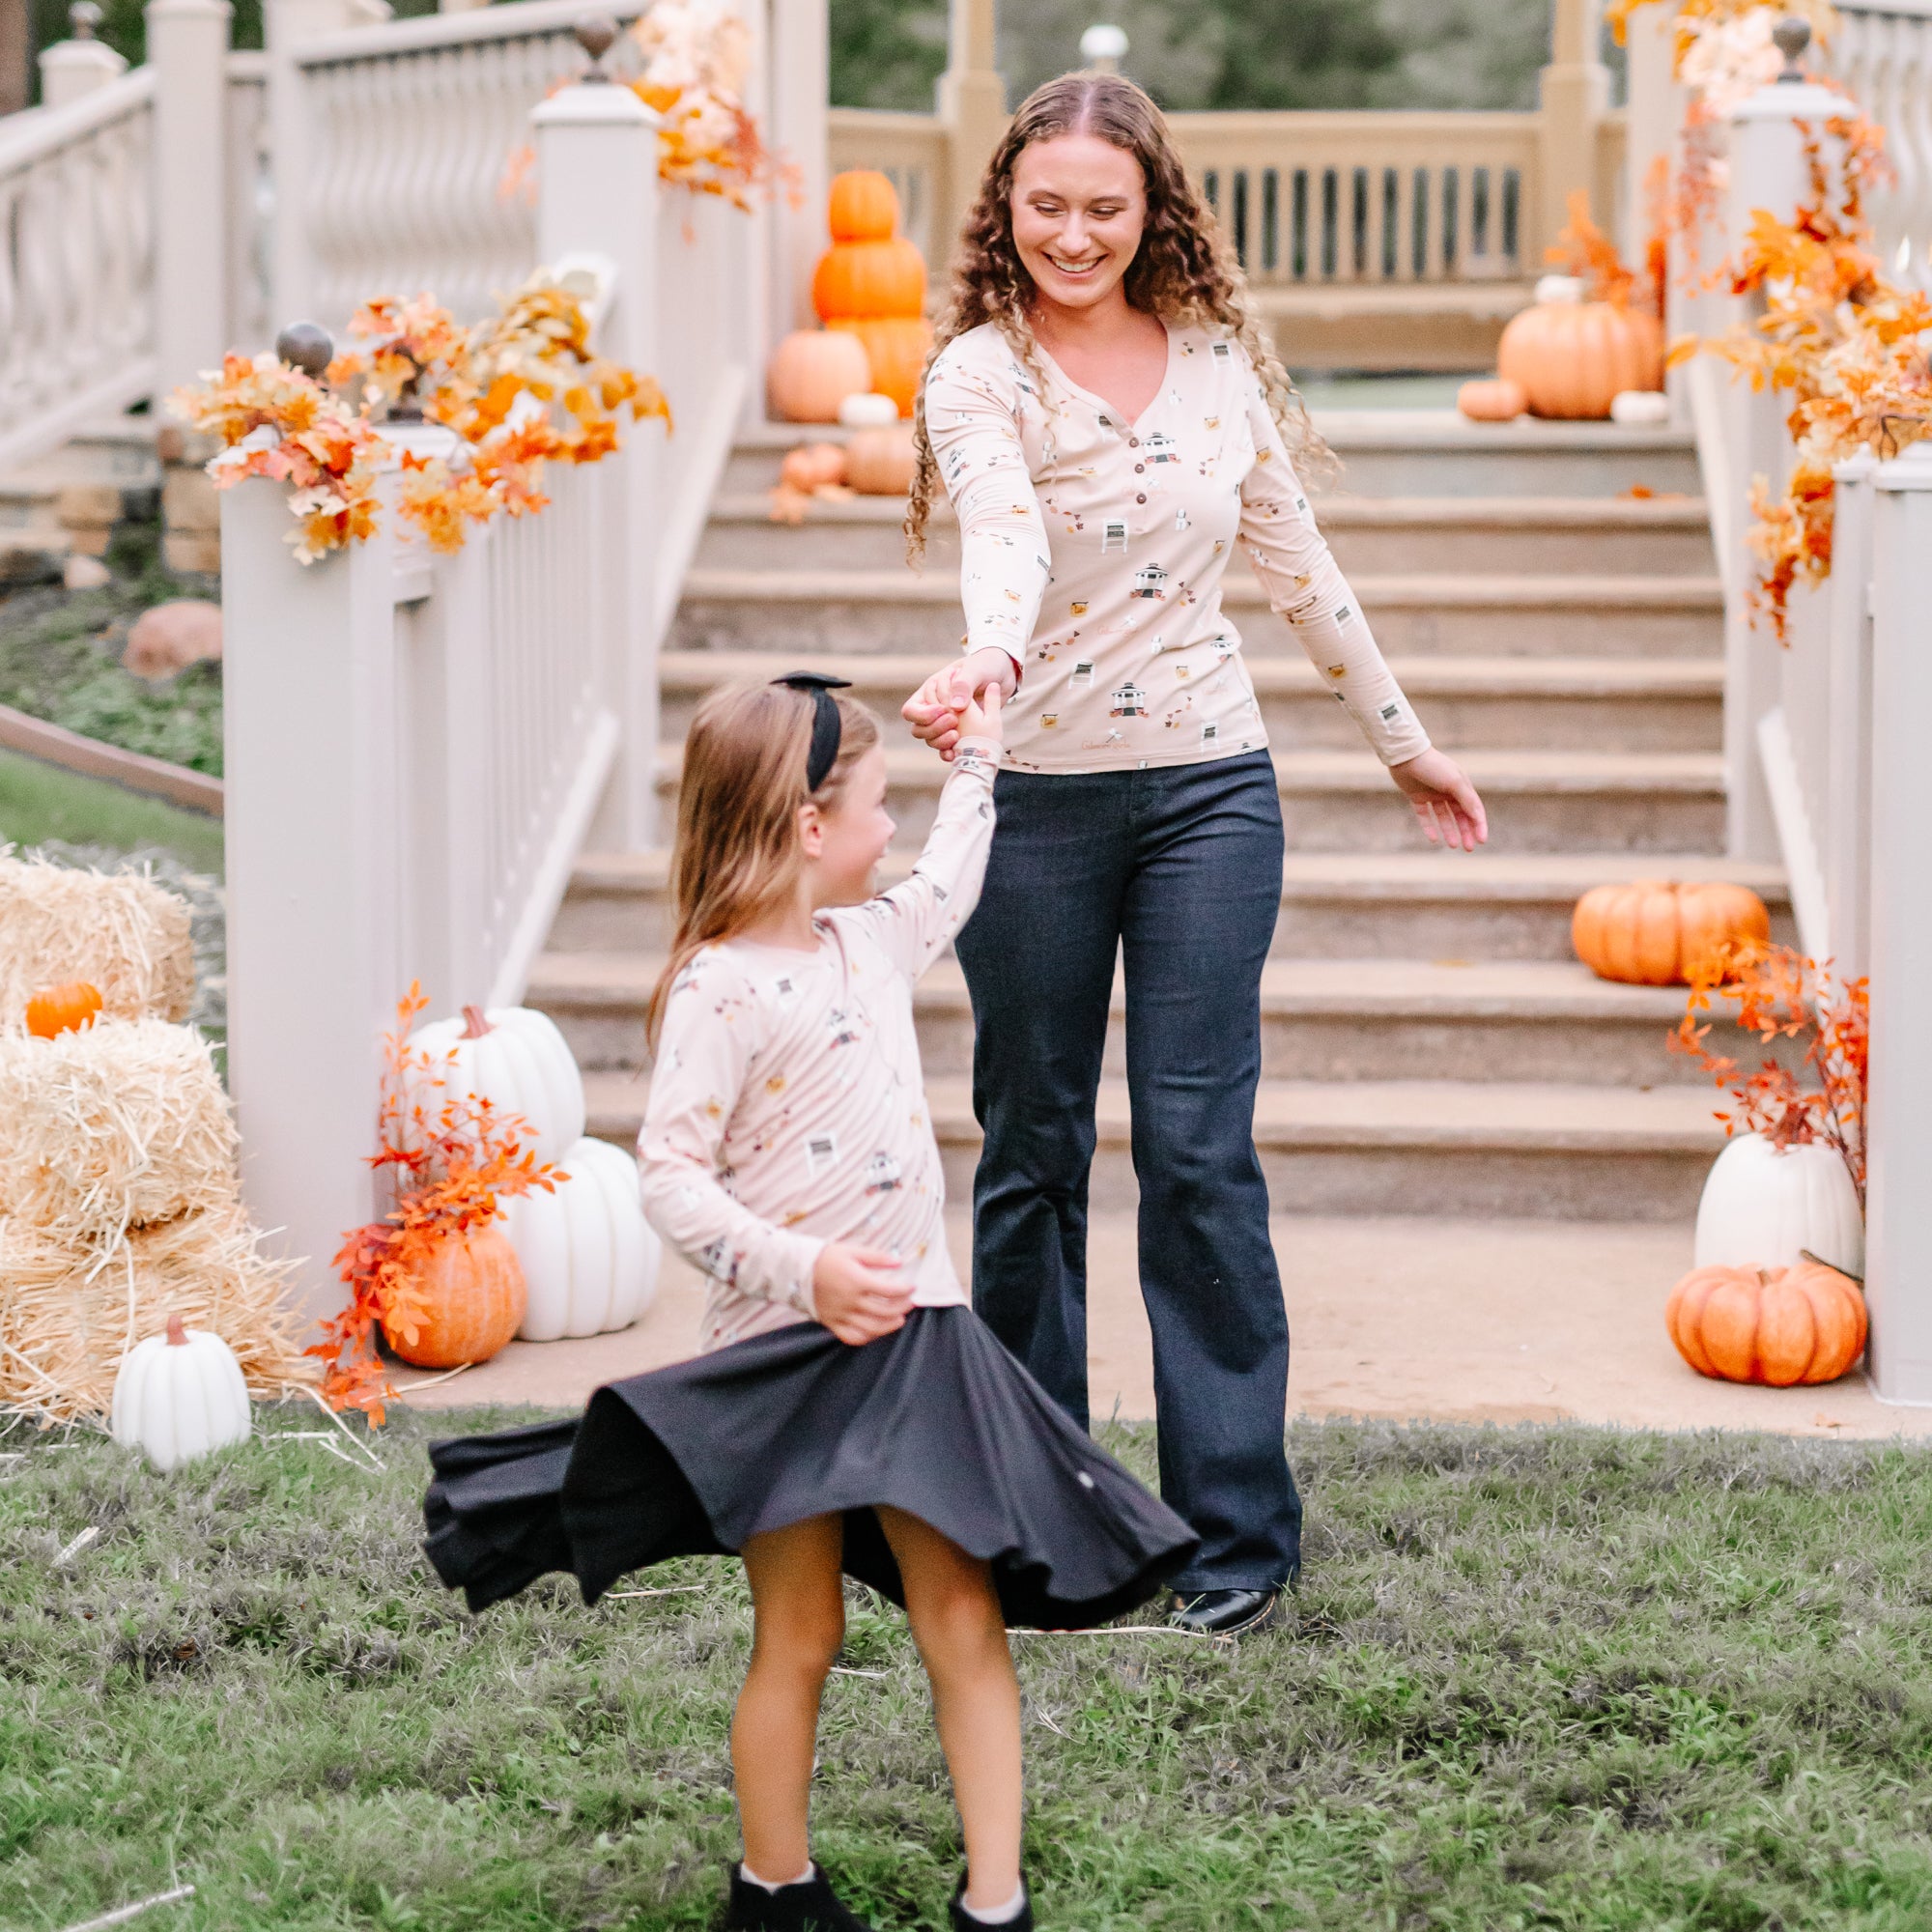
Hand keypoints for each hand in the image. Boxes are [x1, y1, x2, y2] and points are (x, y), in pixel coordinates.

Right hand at [812, 1243, 914, 1344]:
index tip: (912, 1287)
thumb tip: (899, 1262)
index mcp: (857, 1281)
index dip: (905, 1290)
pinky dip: (868, 1337)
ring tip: (899, 1319)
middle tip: (909, 1303)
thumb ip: (877, 1257)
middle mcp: (850, 1301)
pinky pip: (852, 1337)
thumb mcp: (852, 1251)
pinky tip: (876, 1331)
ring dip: (890, 1325)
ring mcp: (841, 1315)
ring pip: (872, 1328)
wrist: (796, 1270)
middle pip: (885, 1310)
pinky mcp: (832, 1323)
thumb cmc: (826, 1258)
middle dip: (902, 1307)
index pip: (889, 1290)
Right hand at [903, 648, 1018, 761]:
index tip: (942, 710)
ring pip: (931, 741)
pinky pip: (947, 748)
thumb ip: (964, 684)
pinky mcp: (959, 732)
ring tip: (958, 735)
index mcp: (930, 691)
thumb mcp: (976, 669)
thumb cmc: (985, 665)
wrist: (1003, 676)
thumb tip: (954, 706)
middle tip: (954, 721)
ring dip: (941, 742)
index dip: (922, 715)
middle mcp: (934, 709)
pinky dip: (950, 752)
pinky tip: (957, 753)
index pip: (911, 710)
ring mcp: (946, 722)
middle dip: (933, 729)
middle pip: (918, 730)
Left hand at [1390, 747, 1487, 852]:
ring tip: (1453, 845)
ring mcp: (1432, 794)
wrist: (1406, 756)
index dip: (1479, 825)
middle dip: (1465, 832)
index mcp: (1462, 786)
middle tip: (1468, 848)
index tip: (1481, 841)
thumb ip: (1467, 800)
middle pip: (1460, 815)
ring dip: (1449, 831)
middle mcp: (1448, 790)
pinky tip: (1434, 839)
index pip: (1474, 809)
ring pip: (1443, 817)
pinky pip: (1424, 815)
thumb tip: (1478, 818)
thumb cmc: (1433, 766)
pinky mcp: (1417, 797)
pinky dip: (1429, 827)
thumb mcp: (1454, 782)